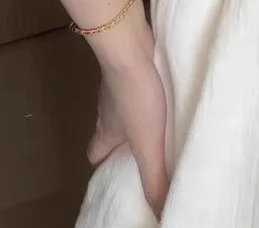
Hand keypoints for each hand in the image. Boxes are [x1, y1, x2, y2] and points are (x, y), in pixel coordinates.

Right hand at [87, 1, 168, 217]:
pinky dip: (145, 91)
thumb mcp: (147, 145)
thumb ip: (154, 178)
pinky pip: (134, 84)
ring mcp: (117, 84)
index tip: (117, 173)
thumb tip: (158, 212)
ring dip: (134, 114)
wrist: (130, 47)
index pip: (95, 155)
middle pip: (107, 129)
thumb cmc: (135, 97)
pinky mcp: (131, 66)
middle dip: (119, 139)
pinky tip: (162, 92)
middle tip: (140, 146)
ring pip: (121, 106)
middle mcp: (107, 109)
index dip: (103, 165)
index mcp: (105, 131)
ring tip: (156, 122)